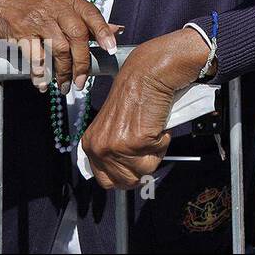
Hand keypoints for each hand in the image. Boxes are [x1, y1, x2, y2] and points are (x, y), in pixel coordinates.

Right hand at [0, 0, 118, 92]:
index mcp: (69, 0)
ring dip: (63, 72)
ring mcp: (37, 18)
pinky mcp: (20, 30)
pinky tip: (42, 83)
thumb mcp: (61, 5)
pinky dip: (40, 73)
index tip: (110, 50)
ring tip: (63, 86)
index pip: (92, 15)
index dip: (103, 33)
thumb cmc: (31, 6)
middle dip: (82, 62)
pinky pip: (35, 56)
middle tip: (81, 82)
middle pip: (77, 36)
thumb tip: (117, 29)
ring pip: (58, 48)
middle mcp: (55, 6)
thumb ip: (87, 19)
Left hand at [81, 29, 209, 189]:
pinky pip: (158, 154)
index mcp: (91, 144)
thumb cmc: (138, 95)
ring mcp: (116, 146)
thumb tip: (129, 176)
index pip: (106, 181)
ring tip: (152, 130)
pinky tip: (158, 124)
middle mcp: (99, 148)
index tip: (138, 162)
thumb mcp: (115, 126)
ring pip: (144, 171)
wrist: (149, 73)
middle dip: (143, 165)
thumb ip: (115, 150)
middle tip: (148, 143)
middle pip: (126, 181)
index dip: (127, 174)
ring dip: (155, 152)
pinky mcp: (136, 141)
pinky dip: (163, 140)